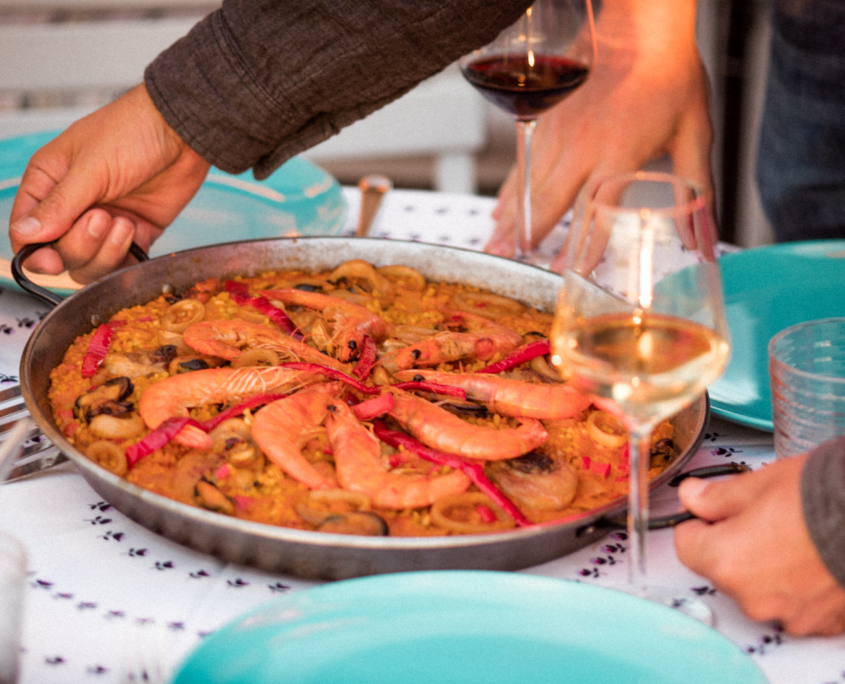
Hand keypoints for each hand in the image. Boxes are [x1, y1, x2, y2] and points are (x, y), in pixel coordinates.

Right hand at [9, 84, 210, 283]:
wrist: (182, 132)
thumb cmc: (133, 131)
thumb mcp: (91, 167)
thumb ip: (60, 205)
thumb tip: (26, 234)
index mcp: (49, 183)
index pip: (27, 231)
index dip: (36, 252)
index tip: (51, 259)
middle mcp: (74, 207)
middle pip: (60, 253)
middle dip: (80, 245)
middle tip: (101, 217)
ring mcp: (105, 222)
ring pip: (91, 264)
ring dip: (105, 252)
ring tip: (122, 223)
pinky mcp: (135, 232)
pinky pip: (123, 264)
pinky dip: (125, 257)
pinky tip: (133, 231)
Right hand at [485, 0, 713, 261]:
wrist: (642, 25)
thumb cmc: (670, 75)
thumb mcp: (694, 135)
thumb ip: (698, 193)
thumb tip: (705, 242)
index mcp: (619, 153)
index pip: (596, 213)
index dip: (582, 248)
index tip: (570, 275)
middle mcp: (582, 145)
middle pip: (547, 201)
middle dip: (529, 237)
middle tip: (512, 262)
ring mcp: (558, 131)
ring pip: (527, 184)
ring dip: (511, 219)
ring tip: (496, 246)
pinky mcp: (545, 119)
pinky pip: (521, 162)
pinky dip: (509, 191)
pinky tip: (499, 211)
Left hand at [674, 456, 844, 635]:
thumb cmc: (825, 497)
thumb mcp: (758, 484)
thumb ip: (715, 497)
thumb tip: (692, 496)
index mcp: (726, 562)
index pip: (685, 544)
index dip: (697, 522)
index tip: (708, 511)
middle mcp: (753, 597)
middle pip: (721, 569)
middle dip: (731, 544)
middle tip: (758, 517)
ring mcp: (789, 615)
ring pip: (757, 588)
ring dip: (765, 567)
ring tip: (792, 536)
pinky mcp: (820, 622)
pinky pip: (792, 603)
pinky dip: (796, 584)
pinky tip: (811, 558)